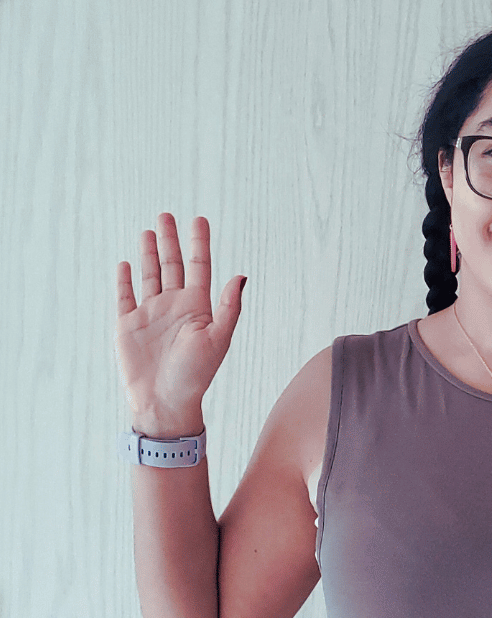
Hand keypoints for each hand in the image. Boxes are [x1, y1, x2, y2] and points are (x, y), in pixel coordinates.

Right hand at [116, 213, 245, 433]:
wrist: (165, 402)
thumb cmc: (196, 375)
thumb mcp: (217, 339)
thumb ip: (229, 307)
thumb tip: (241, 275)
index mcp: (198, 307)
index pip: (199, 267)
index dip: (199, 243)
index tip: (199, 219)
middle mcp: (174, 306)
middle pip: (172, 265)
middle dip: (170, 240)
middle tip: (167, 215)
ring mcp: (150, 314)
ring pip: (150, 275)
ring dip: (150, 253)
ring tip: (150, 231)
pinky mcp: (128, 324)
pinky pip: (125, 295)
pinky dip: (125, 279)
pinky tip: (126, 263)